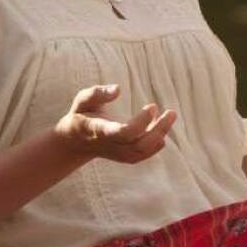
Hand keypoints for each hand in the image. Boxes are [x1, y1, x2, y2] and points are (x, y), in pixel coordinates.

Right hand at [55, 85, 176, 163]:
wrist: (75, 142)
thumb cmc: (80, 115)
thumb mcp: (82, 100)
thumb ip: (97, 93)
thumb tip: (118, 89)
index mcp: (100, 130)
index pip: (123, 132)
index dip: (141, 122)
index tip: (152, 106)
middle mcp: (110, 145)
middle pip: (139, 144)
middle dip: (159, 129)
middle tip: (172, 112)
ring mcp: (118, 154)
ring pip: (143, 150)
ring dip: (160, 134)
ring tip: (170, 115)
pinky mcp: (124, 157)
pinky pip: (143, 154)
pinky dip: (157, 144)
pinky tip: (162, 128)